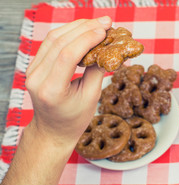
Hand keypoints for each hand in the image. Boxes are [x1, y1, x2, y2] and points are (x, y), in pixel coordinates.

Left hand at [25, 16, 111, 145]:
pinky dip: (69, 33)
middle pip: (59, 42)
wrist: (53, 129)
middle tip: (105, 22)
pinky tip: (83, 30)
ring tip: (97, 23)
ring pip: (53, 38)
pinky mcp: (35, 65)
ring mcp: (33, 70)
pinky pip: (51, 43)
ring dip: (77, 27)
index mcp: (52, 90)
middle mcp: (37, 78)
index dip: (86, 39)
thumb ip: (97, 72)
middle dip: (84, 28)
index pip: (67, 55)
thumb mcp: (91, 98)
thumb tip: (107, 49)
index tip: (104, 31)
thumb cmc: (74, 119)